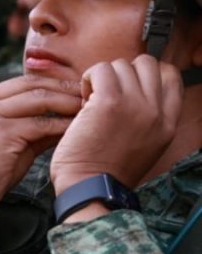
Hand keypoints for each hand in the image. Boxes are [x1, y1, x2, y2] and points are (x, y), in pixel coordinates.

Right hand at [0, 75, 80, 218]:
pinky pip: (40, 124)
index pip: (19, 82)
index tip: (72, 88)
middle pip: (30, 84)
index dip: (49, 83)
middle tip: (87, 92)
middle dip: (62, 86)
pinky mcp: (0, 133)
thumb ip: (26, 129)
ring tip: (88, 107)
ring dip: (67, 102)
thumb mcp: (0, 144)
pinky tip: (77, 129)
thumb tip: (61, 121)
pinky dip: (62, 125)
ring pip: (38, 99)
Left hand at [50, 55, 182, 193]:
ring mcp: (135, 105)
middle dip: (122, 73)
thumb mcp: (145, 144)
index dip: (145, 74)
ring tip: (91, 101)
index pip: (170, 76)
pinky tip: (83, 99)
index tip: (125, 88)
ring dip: (102, 78)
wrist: (90, 189)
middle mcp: (156, 112)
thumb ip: (147, 116)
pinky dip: (88, 79)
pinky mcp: (109, 102)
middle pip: (146, 64)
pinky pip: (100, 70)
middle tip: (106, 95)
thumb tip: (131, 88)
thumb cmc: (107, 170)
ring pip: (121, 64)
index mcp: (168, 123)